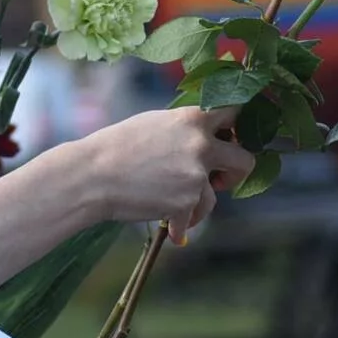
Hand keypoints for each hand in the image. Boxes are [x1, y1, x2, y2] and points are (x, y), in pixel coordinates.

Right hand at [68, 107, 256, 241]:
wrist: (92, 176)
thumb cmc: (116, 147)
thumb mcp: (154, 124)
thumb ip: (184, 129)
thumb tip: (206, 137)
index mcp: (192, 119)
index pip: (234, 113)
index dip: (236, 127)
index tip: (230, 138)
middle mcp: (200, 145)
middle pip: (244, 160)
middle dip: (235, 173)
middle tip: (218, 180)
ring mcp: (195, 176)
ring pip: (214, 197)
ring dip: (197, 203)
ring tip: (171, 203)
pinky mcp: (186, 203)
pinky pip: (193, 217)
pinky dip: (180, 223)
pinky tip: (167, 224)